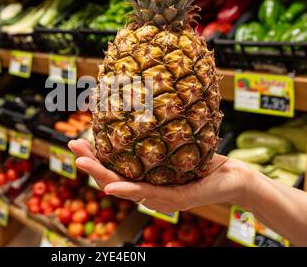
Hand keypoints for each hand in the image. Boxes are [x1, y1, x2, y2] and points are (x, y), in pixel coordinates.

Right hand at [68, 139, 253, 212]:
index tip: (77, 139)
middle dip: (89, 165)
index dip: (94, 156)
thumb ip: (157, 134)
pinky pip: (149, 194)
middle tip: (71, 147)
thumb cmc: (205, 160)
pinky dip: (127, 190)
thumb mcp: (175, 144)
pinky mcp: (176, 200)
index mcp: (145, 178)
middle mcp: (149, 191)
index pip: (114, 168)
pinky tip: (111, 185)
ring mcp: (161, 198)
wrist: (234, 177)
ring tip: (82, 162)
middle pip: (112, 179)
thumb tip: (140, 105)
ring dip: (100, 176)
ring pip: (124, 188)